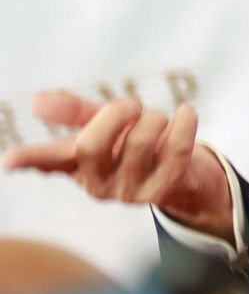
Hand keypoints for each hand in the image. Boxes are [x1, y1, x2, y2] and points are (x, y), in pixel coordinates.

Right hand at [2, 91, 233, 242]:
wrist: (184, 174)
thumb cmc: (137, 144)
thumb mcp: (107, 125)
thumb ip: (77, 112)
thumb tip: (38, 101)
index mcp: (79, 165)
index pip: (48, 161)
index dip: (29, 159)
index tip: (9, 160)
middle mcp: (99, 184)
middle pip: (92, 144)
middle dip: (117, 112)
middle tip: (132, 105)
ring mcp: (131, 192)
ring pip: (140, 140)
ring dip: (155, 117)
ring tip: (158, 120)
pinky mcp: (164, 190)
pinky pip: (176, 147)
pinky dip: (185, 122)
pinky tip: (186, 113)